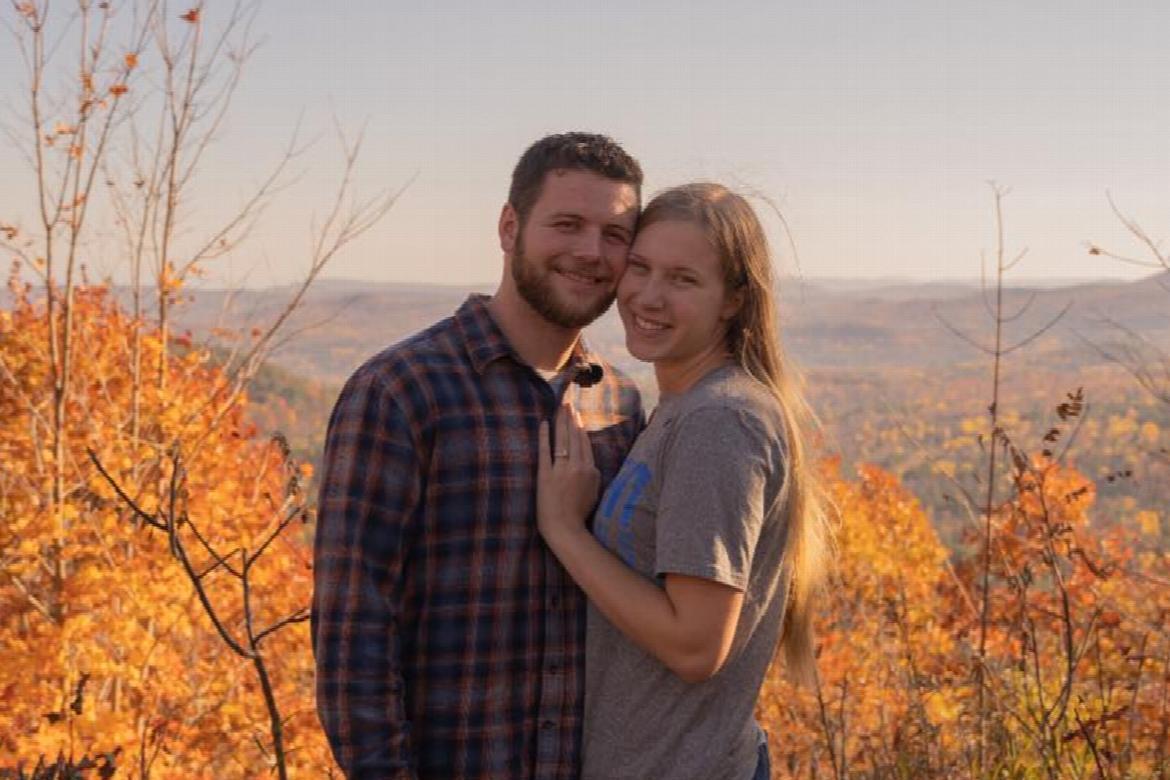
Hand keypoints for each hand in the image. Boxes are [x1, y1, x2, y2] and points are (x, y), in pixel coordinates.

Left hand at [537, 401, 599, 548]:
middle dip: (571, 418)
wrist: (565, 528)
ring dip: (561, 421)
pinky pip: (545, 450)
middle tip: (568, 403)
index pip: (585, 443)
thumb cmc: (579, 514)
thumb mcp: (594, 493)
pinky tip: (543, 424)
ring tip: (559, 408)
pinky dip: (544, 436)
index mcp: (590, 470)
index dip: (580, 427)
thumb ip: (593, 476)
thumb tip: (591, 465)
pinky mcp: (545, 475)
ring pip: (562, 439)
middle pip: (574, 436)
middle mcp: (578, 466)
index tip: (577, 415)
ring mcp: (561, 469)